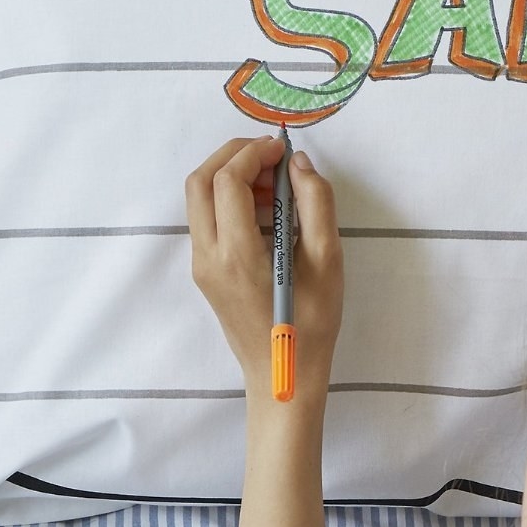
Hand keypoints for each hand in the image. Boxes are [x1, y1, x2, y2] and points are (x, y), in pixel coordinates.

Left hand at [185, 135, 343, 392]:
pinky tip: (265, 212)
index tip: (284, 150)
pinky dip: (229, 201)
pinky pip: (207, 220)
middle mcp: (207, 256)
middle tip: (271, 155)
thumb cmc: (312, 324)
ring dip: (230, 176)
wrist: (283, 376)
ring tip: (274, 185)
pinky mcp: (204, 272)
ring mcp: (200, 265)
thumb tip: (299, 164)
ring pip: (199, 199)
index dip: (253, 153)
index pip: (227, 180)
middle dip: (233, 155)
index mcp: (236, 254)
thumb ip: (316, 204)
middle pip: (200, 181)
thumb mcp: (327, 261)